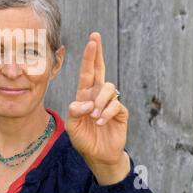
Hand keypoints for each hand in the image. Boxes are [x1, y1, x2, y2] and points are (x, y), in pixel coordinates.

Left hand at [66, 32, 129, 184]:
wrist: (97, 155)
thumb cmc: (83, 138)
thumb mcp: (72, 125)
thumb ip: (74, 111)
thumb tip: (86, 102)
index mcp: (84, 95)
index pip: (87, 72)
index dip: (89, 56)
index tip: (92, 40)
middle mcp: (97, 95)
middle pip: (100, 70)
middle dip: (97, 53)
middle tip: (95, 37)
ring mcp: (109, 102)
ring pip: (108, 87)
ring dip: (99, 101)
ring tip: (93, 117)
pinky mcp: (120, 112)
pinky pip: (115, 105)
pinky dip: (105, 113)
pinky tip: (100, 122)